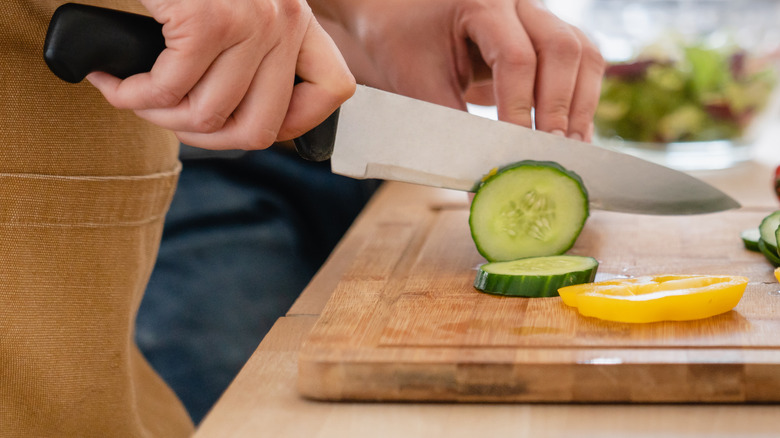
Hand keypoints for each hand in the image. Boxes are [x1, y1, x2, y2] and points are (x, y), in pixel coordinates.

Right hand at [87, 0, 354, 149]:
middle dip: (205, 139)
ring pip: (208, 116)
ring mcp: (248, 21)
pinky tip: (115, 81)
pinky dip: (131, 95)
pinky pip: (168, 90)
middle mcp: (283, 19)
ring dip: (158, 116)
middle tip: (171, 117)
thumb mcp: (235, 9)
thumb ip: (254, 53)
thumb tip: (237, 121)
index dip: (293, 123)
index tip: (248, 120)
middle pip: (260, 128)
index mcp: (296, 17)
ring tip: (135, 94)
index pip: (333, 89)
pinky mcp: (206, 19)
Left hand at [312, 0, 603, 141]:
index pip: (515, 58)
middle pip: (562, 48)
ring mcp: (537, 14)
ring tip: (570, 150)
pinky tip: (572, 135)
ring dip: (580, 104)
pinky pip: (580, 61)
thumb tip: (480, 187)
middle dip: (559, 107)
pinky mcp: (546, 34)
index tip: (516, 151)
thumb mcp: (417, 82)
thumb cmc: (401, 43)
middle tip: (552, 153)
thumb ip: (452, 128)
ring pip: (582, 53)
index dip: (519, 109)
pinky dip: (580, 98)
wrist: (397, 18)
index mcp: (481, 2)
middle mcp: (518, 2)